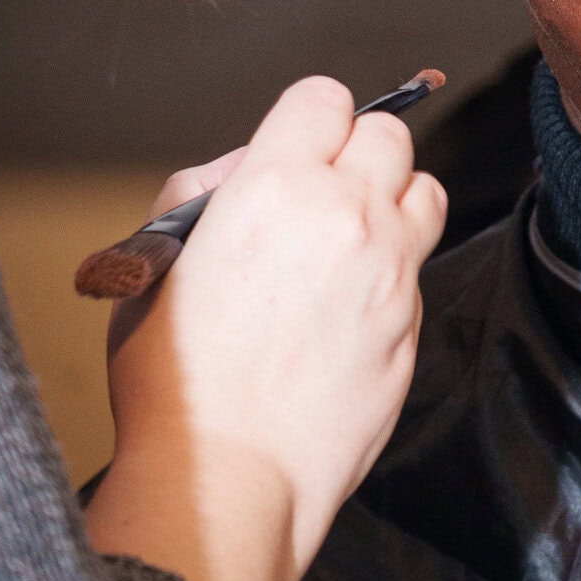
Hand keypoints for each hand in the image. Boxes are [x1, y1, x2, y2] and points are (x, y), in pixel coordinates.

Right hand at [84, 76, 446, 580]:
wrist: (228, 482)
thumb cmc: (177, 384)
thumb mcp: (154, 265)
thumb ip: (204, 197)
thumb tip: (246, 173)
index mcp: (276, 187)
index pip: (324, 98)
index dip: (308, 120)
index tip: (298, 145)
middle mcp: (346, 216)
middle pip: (389, 135)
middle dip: (357, 153)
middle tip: (323, 193)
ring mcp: (391, 272)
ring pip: (425, 193)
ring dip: (393, 203)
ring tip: (349, 243)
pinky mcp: (413, 325)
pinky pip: (417, 272)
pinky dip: (393, 277)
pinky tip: (347, 315)